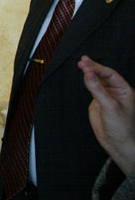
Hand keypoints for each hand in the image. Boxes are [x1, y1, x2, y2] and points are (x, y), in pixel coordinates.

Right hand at [78, 55, 134, 175]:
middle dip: (93, 67)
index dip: (98, 69)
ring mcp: (106, 97)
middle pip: (103, 75)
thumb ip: (97, 89)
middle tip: (82, 61)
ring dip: (89, 73)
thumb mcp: (110, 106)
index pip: (110, 75)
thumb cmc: (122, 127)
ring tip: (81, 64)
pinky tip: (84, 77)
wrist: (118, 144)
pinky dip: (87, 82)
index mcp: (125, 91)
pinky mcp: (98, 103)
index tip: (86, 66)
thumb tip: (88, 73)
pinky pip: (92, 89)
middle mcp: (116, 92)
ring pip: (97, 81)